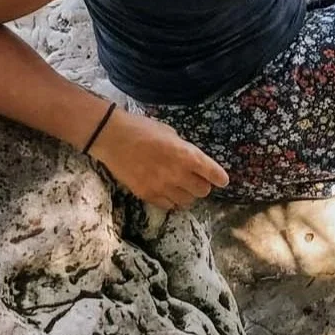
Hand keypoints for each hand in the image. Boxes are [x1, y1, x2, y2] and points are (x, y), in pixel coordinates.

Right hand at [88, 108, 228, 209]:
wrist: (113, 137)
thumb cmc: (143, 129)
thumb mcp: (171, 134)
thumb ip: (185, 150)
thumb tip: (192, 161)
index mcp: (187, 155)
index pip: (213, 174)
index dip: (220, 178)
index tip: (222, 180)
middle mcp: (178, 174)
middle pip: (203, 191)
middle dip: (202, 185)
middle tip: (196, 179)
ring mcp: (162, 186)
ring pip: (187, 201)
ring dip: (187, 194)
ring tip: (180, 186)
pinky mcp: (147, 194)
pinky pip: (168, 206)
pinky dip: (171, 200)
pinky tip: (166, 191)